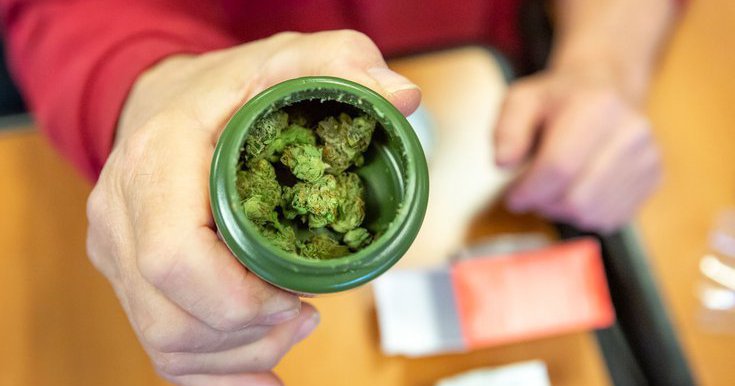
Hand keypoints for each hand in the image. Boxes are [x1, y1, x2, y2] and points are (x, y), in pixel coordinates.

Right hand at [86, 30, 419, 385]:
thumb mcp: (288, 58)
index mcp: (157, 161)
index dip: (241, 299)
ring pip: (167, 343)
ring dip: (240, 355)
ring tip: (290, 325)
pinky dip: (217, 373)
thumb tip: (401, 99)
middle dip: (250, 335)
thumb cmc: (226, 86)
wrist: (165, 100)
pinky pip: (162, 349)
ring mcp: (118, 252)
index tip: (298, 297)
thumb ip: (342, 63)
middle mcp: (123, 213)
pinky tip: (262, 372)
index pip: (174, 258)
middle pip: (171, 317)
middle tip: (304, 314)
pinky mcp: (128, 279)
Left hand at [493, 67, 661, 231]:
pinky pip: (610, 218)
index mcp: (596, 107)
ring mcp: (647, 157)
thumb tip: (503, 162)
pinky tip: (575, 191)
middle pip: (577, 198)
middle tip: (530, 194)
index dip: (529, 191)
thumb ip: (506, 129)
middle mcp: (631, 133)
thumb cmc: (559, 99)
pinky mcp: (654, 179)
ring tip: (552, 189)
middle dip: (543, 204)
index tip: (512, 197)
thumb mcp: (522, 100)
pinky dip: (583, 215)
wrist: (608, 88)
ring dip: (561, 212)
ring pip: (592, 214)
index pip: (559, 167)